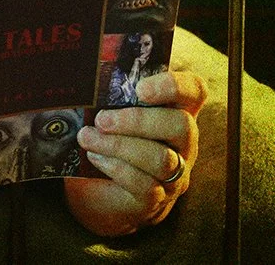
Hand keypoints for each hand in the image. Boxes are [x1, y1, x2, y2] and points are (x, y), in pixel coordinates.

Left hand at [67, 70, 206, 235]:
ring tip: (87, 137)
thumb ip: (106, 94)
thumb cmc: (105, 139)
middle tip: (102, 119)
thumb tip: (81, 76)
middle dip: (138, 120)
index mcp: (174, 111)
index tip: (140, 89)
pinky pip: (145, 184)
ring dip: (119, 145)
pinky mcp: (157, 198)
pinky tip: (94, 157)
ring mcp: (175, 173)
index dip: (174, 85)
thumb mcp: (106, 113)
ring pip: (162, 159)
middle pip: (181, 125)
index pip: (194, 91)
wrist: (98, 191)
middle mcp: (183, 142)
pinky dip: (115, 168)